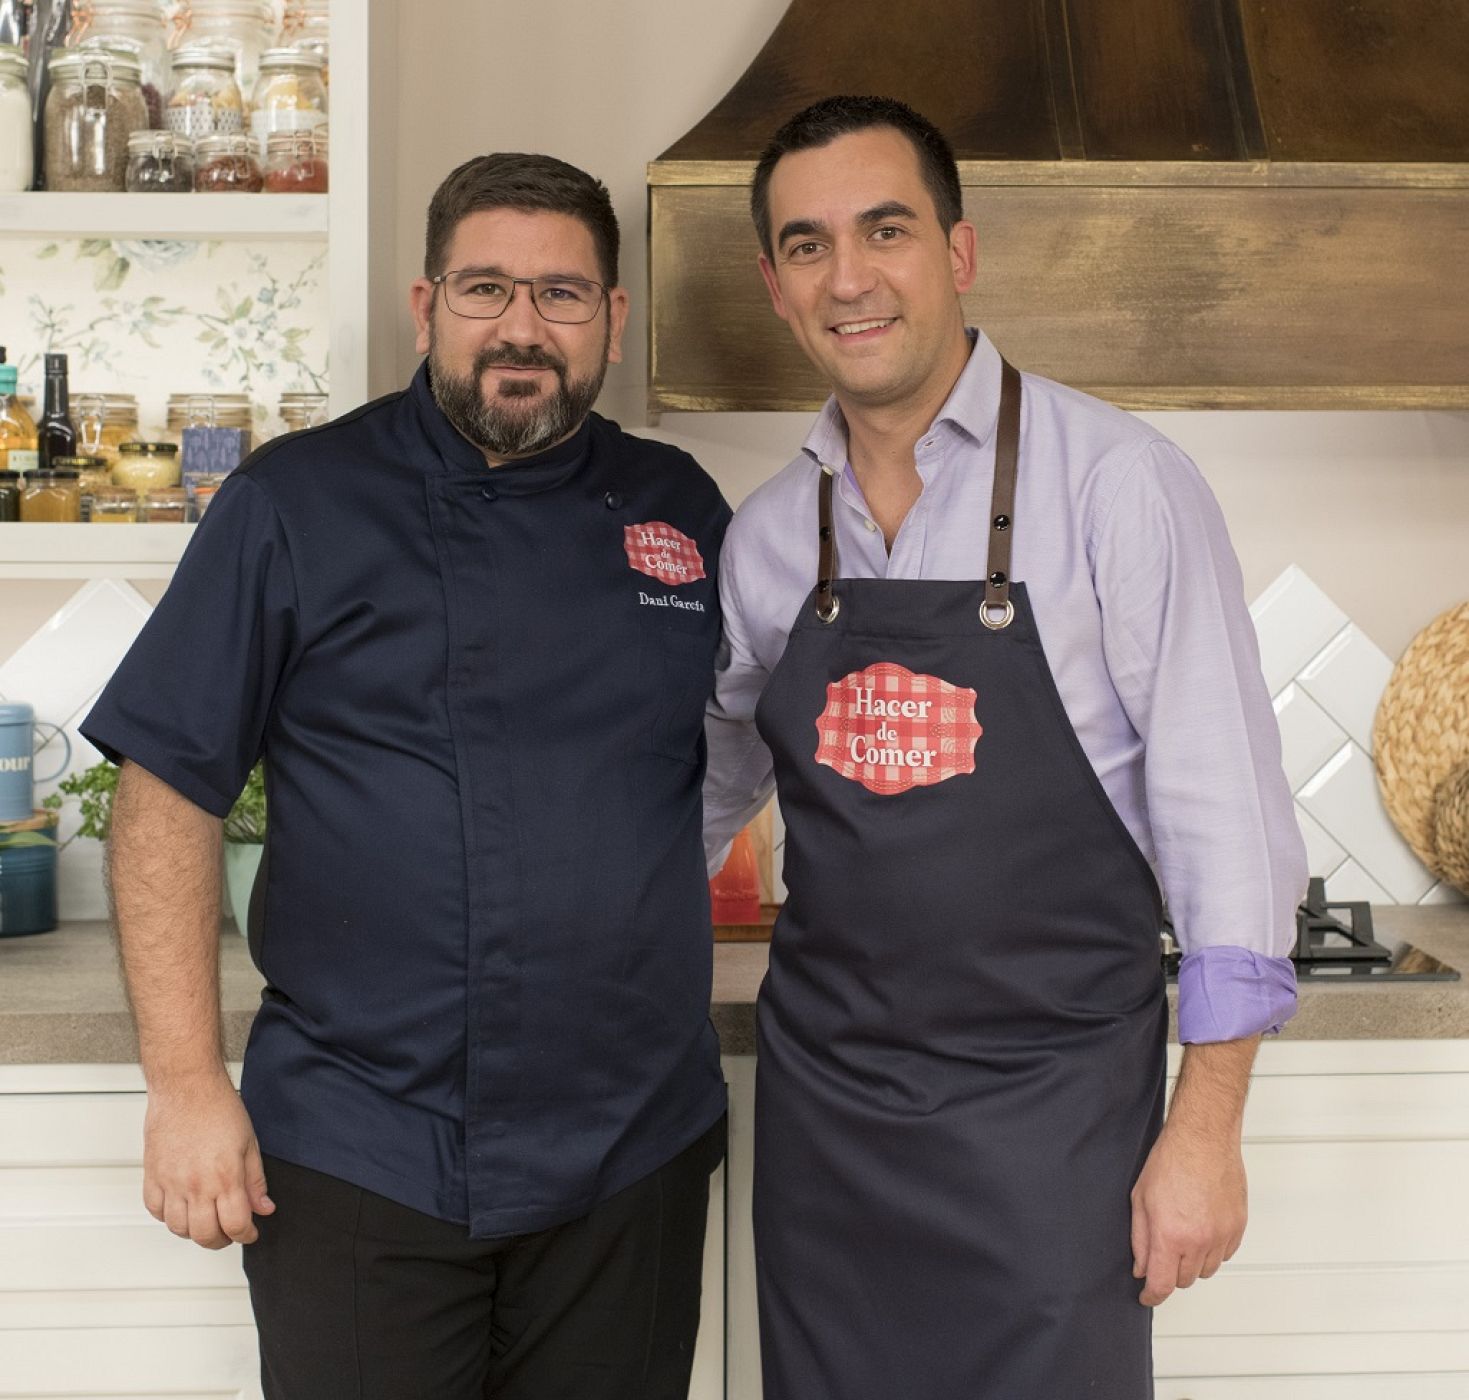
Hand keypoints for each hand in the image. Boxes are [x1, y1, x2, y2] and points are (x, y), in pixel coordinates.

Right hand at [142, 1072, 274, 1249]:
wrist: (187, 1087)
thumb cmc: (219, 1108)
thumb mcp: (249, 1144)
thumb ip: (255, 1181)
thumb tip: (263, 1207)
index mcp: (225, 1177)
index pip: (235, 1225)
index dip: (245, 1235)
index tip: (249, 1233)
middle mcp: (196, 1185)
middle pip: (204, 1235)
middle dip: (220, 1240)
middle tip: (228, 1232)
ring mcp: (171, 1183)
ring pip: (178, 1228)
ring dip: (194, 1231)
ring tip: (206, 1220)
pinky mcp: (152, 1176)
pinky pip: (155, 1211)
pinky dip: (168, 1217)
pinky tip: (181, 1208)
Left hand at [1129, 1123, 1246, 1306]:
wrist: (1202, 1139)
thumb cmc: (1170, 1161)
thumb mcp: (1140, 1199)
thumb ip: (1140, 1239)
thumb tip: (1141, 1268)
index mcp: (1170, 1235)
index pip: (1162, 1285)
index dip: (1152, 1296)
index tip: (1147, 1296)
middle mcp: (1199, 1241)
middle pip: (1184, 1280)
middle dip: (1170, 1272)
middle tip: (1162, 1251)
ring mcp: (1222, 1235)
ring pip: (1206, 1271)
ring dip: (1192, 1263)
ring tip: (1182, 1236)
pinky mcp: (1238, 1228)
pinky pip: (1225, 1255)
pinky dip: (1212, 1251)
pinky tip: (1201, 1230)